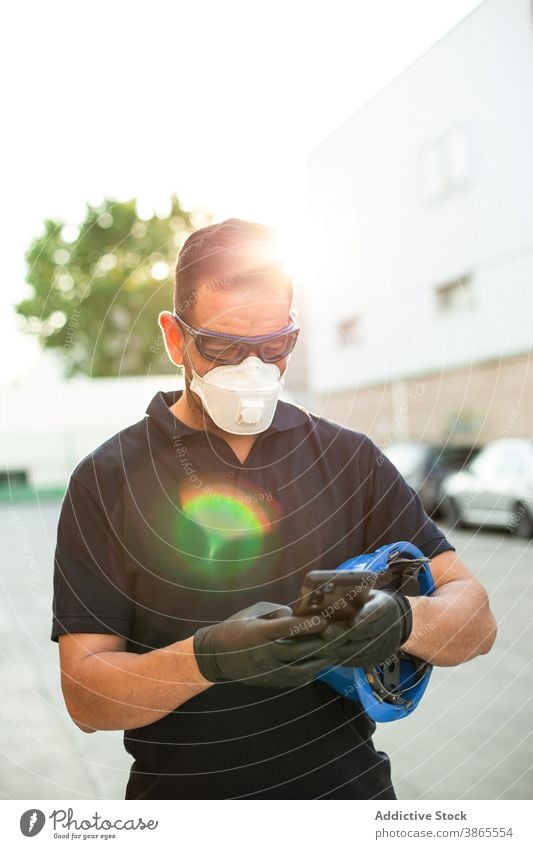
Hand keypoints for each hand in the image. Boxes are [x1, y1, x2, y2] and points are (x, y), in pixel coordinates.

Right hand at [193, 601, 337, 687]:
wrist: (215, 656)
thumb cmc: (235, 628)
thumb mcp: (253, 612)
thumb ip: (277, 613)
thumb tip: (299, 615)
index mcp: (258, 633)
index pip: (286, 629)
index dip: (307, 624)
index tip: (324, 620)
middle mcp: (264, 654)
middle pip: (299, 651)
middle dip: (320, 643)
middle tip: (339, 635)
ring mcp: (268, 671)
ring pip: (301, 669)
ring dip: (320, 660)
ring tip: (335, 651)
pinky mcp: (271, 682)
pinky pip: (296, 680)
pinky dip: (310, 672)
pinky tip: (320, 663)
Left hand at [313, 590, 412, 667]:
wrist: (394, 619)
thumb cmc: (370, 602)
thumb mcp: (365, 593)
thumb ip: (351, 596)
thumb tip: (325, 595)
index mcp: (386, 605)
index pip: (378, 610)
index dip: (366, 616)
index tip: (354, 621)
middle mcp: (390, 626)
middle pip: (367, 633)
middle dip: (345, 634)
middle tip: (326, 634)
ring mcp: (386, 644)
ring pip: (362, 649)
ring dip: (340, 649)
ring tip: (321, 647)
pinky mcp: (379, 658)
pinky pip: (360, 660)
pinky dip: (343, 658)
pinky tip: (328, 655)